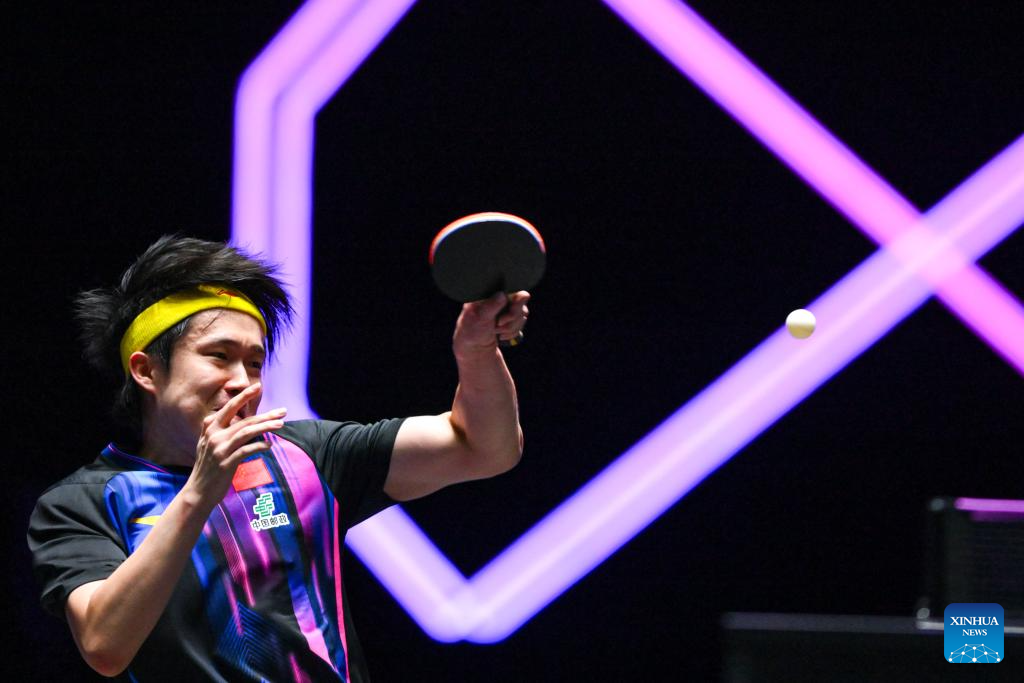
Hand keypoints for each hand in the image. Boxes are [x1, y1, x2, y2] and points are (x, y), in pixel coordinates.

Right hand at [184, 383, 285, 507]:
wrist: (197, 492)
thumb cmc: (208, 468)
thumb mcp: (210, 444)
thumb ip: (223, 431)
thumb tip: (244, 422)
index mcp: (210, 428)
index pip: (230, 407)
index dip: (244, 396)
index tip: (257, 386)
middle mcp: (214, 435)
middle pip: (244, 420)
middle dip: (265, 414)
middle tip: (283, 410)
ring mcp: (219, 449)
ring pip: (247, 432)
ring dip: (266, 427)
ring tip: (281, 424)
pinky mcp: (226, 463)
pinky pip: (247, 450)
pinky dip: (259, 445)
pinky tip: (269, 444)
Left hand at [453, 291, 529, 356]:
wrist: (475, 347)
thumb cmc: (472, 330)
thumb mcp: (480, 318)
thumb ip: (491, 306)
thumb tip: (503, 294)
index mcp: (490, 291)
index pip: (511, 289)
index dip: (513, 303)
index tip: (502, 318)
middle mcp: (500, 295)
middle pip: (520, 301)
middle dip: (511, 318)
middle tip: (498, 324)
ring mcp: (507, 306)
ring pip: (523, 313)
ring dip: (511, 327)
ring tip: (496, 331)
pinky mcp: (512, 316)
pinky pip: (522, 322)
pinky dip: (513, 331)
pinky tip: (501, 334)